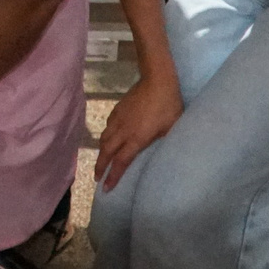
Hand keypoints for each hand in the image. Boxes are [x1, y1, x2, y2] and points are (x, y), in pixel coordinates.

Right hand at [95, 74, 183, 188]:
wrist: (157, 80)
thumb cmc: (168, 106)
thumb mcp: (171, 128)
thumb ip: (164, 141)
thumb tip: (165, 153)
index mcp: (136, 139)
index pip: (121, 161)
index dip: (113, 176)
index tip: (106, 187)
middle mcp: (123, 131)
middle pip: (107, 152)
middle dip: (100, 166)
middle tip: (96, 177)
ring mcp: (119, 119)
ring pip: (104, 138)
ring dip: (101, 152)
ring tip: (100, 160)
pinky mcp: (118, 109)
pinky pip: (107, 126)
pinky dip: (105, 135)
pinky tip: (108, 137)